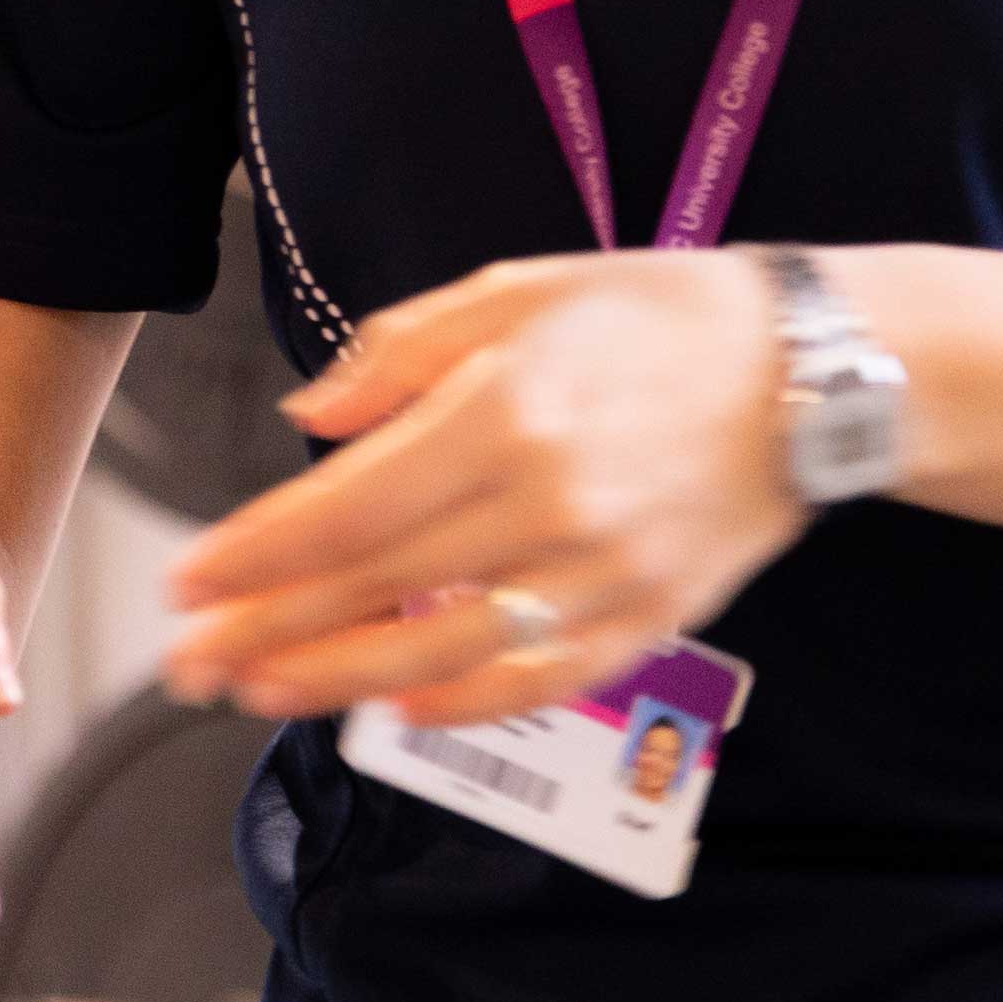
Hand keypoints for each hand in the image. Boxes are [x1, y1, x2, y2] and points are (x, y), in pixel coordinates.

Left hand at [159, 250, 799, 727]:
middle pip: (377, 589)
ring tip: (260, 692)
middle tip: (188, 666)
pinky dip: (464, 704)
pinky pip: (541, 679)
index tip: (188, 584)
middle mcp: (550, 501)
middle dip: (268, 631)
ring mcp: (605, 571)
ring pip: (446, 650)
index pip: (348, 508)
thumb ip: (401, 353)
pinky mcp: (651, 616)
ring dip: (339, 680)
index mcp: (507, 409)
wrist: (814, 370)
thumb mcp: (517, 291)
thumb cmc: (657, 316)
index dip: (257, 556)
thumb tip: (309, 419)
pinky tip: (395, 709)